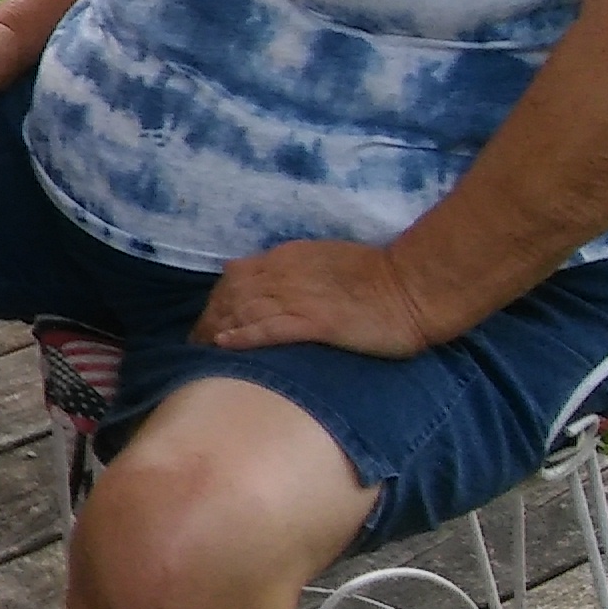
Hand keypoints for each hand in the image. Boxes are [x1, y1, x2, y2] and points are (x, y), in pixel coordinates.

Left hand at [193, 240, 439, 358]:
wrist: (411, 285)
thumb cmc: (377, 278)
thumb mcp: (325, 262)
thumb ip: (296, 270)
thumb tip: (268, 282)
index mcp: (287, 259)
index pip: (235, 278)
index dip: (217, 300)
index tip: (207, 321)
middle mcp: (284, 275)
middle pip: (231, 295)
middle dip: (210, 317)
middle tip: (195, 341)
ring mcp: (298, 298)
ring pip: (243, 311)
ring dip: (218, 329)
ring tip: (201, 349)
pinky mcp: (315, 322)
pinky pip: (269, 328)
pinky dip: (243, 336)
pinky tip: (225, 346)